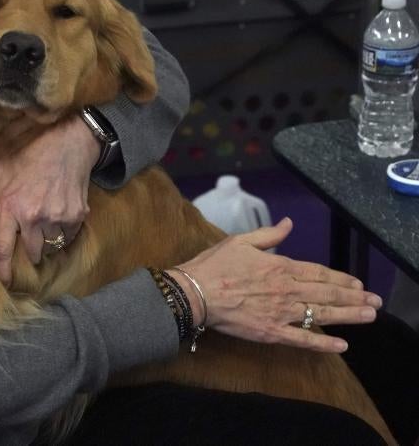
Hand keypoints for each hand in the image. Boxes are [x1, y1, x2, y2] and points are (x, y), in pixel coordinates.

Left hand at [0, 116, 100, 284]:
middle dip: (30, 253)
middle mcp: (33, 217)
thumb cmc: (29, 156)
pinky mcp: (76, 216)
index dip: (2, 270)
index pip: (1, 248)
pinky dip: (65, 232)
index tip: (4, 281)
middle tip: (30, 245)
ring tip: (46, 226)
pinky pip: (69, 236)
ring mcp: (56, 217)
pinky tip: (60, 216)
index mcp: (10, 207)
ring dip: (48, 241)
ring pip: (51, 245)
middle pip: (31, 253)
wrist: (68, 144)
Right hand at [167, 218, 381, 352]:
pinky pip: (302, 339)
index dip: (342, 279)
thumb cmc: (214, 265)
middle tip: (376, 302)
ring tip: (369, 316)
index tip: (359, 284)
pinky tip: (342, 345)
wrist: (194, 292)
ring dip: (348, 316)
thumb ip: (269, 235)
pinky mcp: (271, 332)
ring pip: (321, 314)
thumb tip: (289, 224)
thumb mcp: (240, 241)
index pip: (319, 273)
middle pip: (327, 294)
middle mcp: (287, 289)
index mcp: (281, 266)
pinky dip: (323, 343)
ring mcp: (281, 312)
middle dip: (354, 297)